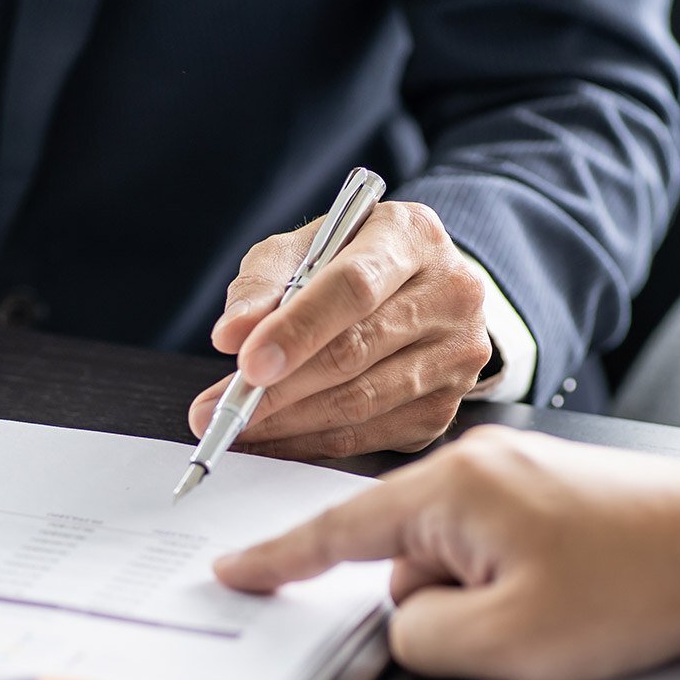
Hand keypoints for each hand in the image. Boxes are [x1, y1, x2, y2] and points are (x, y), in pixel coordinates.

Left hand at [189, 201, 491, 458]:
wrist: (422, 292)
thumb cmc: (353, 264)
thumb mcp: (305, 249)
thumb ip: (264, 284)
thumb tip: (230, 335)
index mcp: (413, 237)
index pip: (354, 287)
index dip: (298, 330)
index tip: (247, 364)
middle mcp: (451, 294)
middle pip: (357, 351)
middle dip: (280, 388)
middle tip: (222, 409)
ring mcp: (457, 356)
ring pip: (362, 402)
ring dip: (290, 422)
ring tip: (238, 427)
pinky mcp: (446, 407)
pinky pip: (369, 436)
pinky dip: (313, 443)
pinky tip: (275, 440)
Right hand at [215, 427, 679, 679]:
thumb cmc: (639, 584)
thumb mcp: (508, 641)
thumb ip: (422, 639)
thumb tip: (404, 626)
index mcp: (452, 490)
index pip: (338, 530)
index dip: (280, 560)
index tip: (234, 570)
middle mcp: (478, 465)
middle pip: (407, 559)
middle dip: (443, 610)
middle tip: (522, 627)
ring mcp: (519, 475)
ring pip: (458, 564)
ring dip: (491, 605)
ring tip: (568, 614)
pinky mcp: (553, 491)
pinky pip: (500, 552)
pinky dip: (520, 588)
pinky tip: (577, 600)